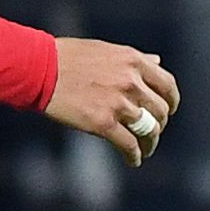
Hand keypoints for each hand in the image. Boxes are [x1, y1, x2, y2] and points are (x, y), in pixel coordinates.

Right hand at [45, 38, 179, 167]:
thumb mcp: (105, 50)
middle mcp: (131, 81)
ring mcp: (119, 103)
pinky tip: (133, 160)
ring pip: (148, 130)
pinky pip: (129, 144)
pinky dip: (134, 155)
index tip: (168, 111)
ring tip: (144, 150)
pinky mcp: (103, 123)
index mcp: (133, 61)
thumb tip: (156, 61)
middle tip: (151, 133)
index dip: (171, 101)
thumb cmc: (66, 57)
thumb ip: (133, 59)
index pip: (167, 85)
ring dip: (149, 144)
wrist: (38, 68)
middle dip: (159, 125)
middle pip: (160, 111)